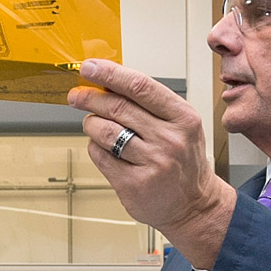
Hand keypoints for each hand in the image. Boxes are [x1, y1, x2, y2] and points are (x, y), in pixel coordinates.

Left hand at [67, 59, 236, 268]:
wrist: (193, 203)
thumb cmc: (182, 159)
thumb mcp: (178, 124)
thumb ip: (148, 103)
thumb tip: (107, 80)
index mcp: (182, 118)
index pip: (140, 86)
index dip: (110, 73)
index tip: (89, 67)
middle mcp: (170, 140)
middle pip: (117, 107)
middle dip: (90, 98)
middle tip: (77, 95)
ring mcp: (152, 163)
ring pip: (104, 131)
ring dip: (91, 123)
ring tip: (93, 124)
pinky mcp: (133, 184)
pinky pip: (99, 155)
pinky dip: (95, 147)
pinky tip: (103, 147)